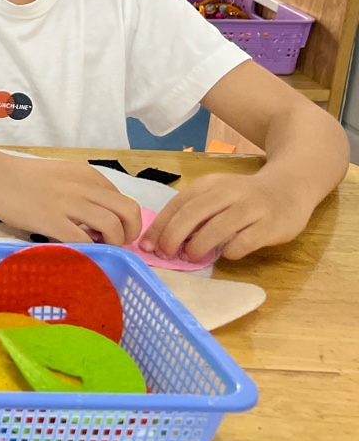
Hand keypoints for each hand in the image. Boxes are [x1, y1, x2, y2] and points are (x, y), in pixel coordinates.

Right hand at [0, 155, 143, 245]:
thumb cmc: (22, 177)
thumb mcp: (61, 175)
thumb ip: (82, 191)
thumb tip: (97, 218)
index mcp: (88, 175)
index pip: (123, 199)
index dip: (124, 220)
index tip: (111, 232)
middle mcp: (84, 186)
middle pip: (128, 211)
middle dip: (130, 233)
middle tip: (116, 244)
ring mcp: (68, 203)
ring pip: (112, 226)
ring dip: (112, 243)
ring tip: (98, 248)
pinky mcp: (51, 220)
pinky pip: (83, 240)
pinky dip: (88, 250)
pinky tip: (79, 252)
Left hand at [141, 172, 309, 260]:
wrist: (291, 187)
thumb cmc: (244, 196)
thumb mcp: (216, 195)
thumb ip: (194, 212)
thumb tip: (162, 239)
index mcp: (210, 183)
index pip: (178, 204)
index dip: (160, 226)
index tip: (148, 245)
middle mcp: (229, 192)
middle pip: (193, 214)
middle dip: (173, 236)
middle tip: (166, 254)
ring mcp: (252, 208)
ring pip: (217, 228)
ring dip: (198, 246)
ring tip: (191, 257)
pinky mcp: (271, 225)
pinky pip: (244, 241)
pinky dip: (230, 251)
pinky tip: (226, 254)